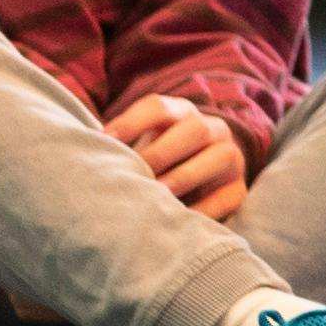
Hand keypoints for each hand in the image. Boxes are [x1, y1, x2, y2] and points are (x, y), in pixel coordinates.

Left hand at [106, 93, 248, 221]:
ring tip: (159, 193)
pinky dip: (204, 208)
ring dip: (186, 175)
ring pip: (219, 157)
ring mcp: (231, 158)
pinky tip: (178, 219)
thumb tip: (87, 153)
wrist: (199, 184)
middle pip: (194, 129)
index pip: (159, 107)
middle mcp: (212, 130)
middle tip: (136, 173)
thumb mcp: (142, 146)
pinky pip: (226, 197)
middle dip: (162, 152)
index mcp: (182, 114)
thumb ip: (121, 146)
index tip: (105, 140)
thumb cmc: (155, 165)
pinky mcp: (238, 190)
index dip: (132, 121)